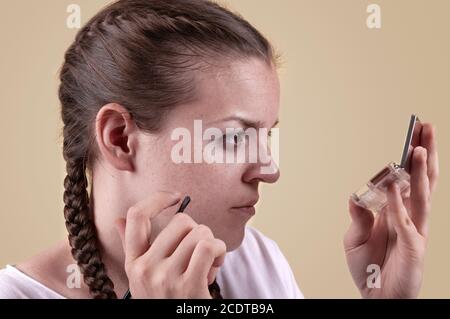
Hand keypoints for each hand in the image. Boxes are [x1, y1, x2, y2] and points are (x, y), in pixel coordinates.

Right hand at [115, 191, 226, 298]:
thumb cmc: (169, 299)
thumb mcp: (146, 277)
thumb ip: (136, 248)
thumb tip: (119, 219)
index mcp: (134, 262)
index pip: (136, 217)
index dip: (156, 199)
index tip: (175, 197)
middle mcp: (145, 269)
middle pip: (181, 221)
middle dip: (198, 231)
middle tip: (199, 252)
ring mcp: (165, 278)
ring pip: (199, 232)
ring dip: (212, 244)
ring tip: (208, 263)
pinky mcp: (187, 286)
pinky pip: (208, 246)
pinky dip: (220, 250)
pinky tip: (216, 263)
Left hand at [344, 124, 438, 297]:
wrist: (375, 296)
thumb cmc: (369, 267)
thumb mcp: (355, 239)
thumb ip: (358, 217)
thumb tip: (354, 196)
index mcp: (399, 212)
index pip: (409, 179)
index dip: (413, 157)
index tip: (416, 133)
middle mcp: (411, 217)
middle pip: (422, 180)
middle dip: (425, 153)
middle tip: (426, 127)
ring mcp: (415, 231)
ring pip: (421, 196)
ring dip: (420, 172)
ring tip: (419, 148)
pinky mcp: (414, 248)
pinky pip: (406, 221)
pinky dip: (399, 203)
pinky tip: (394, 185)